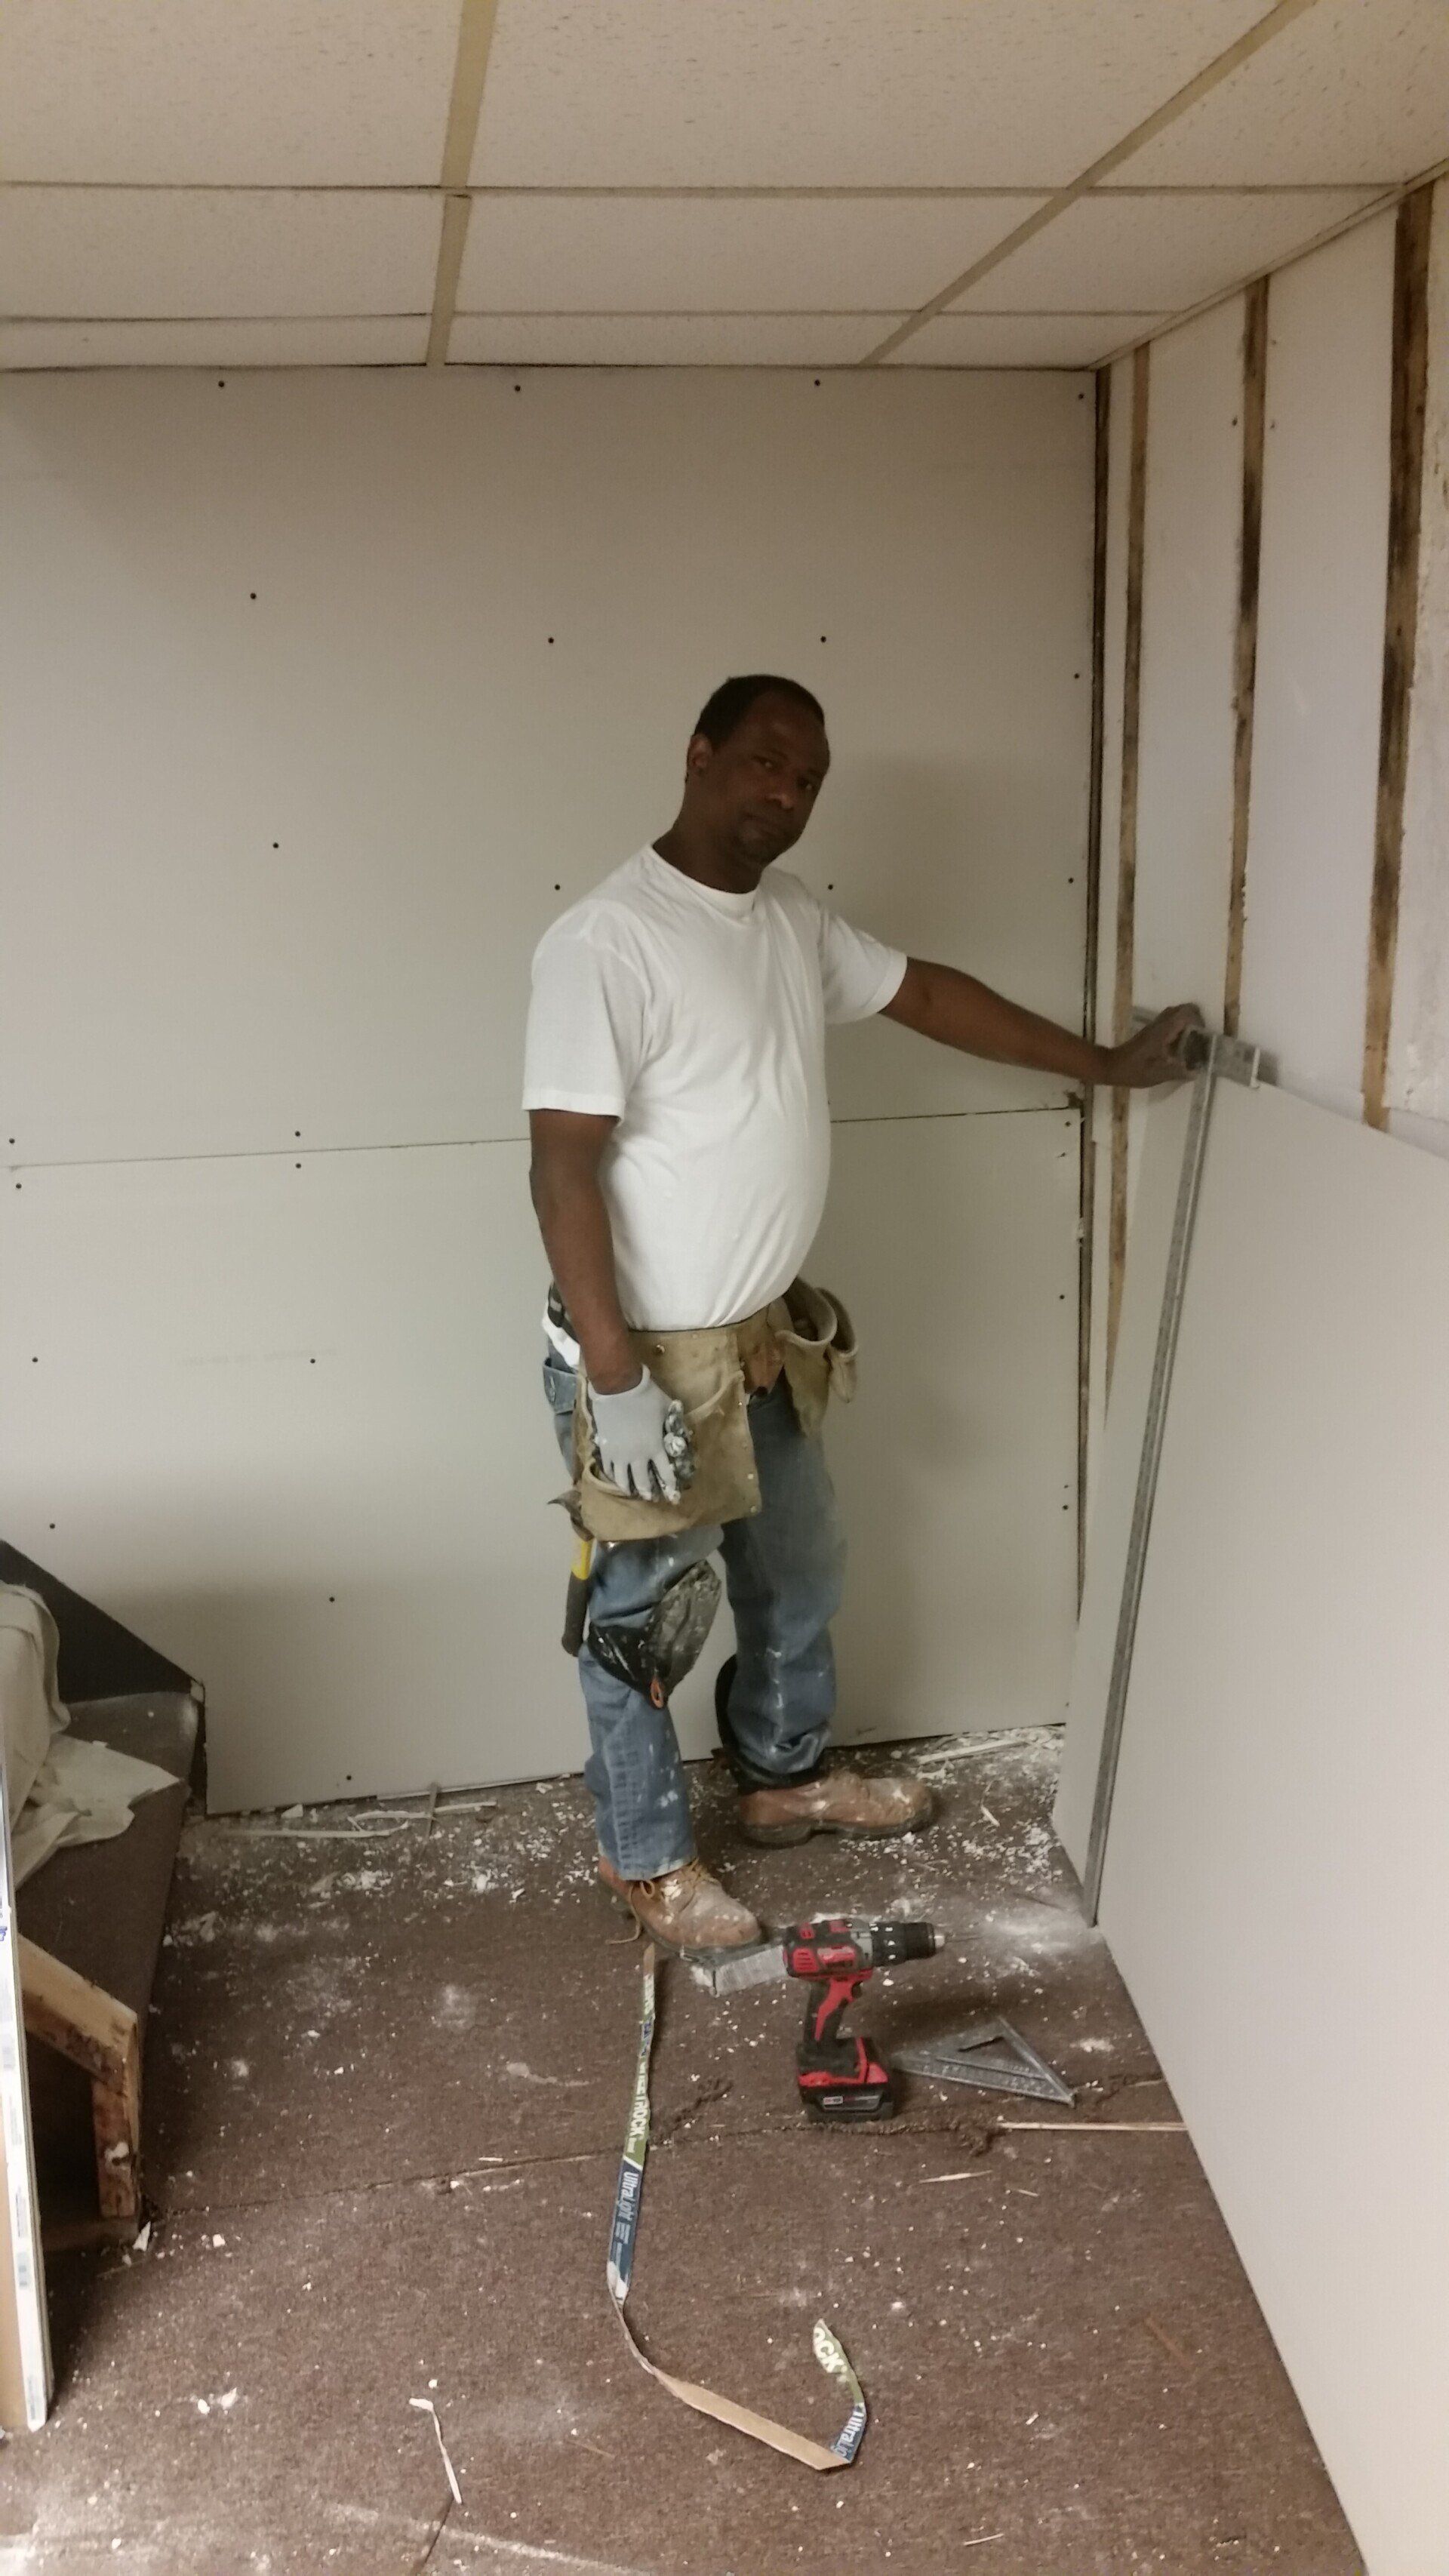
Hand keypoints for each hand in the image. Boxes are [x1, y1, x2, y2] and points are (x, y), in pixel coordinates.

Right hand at [588, 1368, 695, 1501]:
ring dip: (628, 1488)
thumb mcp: (667, 1408)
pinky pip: (608, 1468)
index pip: (665, 1473)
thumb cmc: (646, 1396)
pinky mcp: (605, 1448)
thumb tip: (682, 1429)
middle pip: (643, 1482)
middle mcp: (638, 1456)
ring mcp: (619, 1454)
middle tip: (650, 1497)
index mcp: (655, 1447)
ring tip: (631, 1491)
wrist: (619, 1388)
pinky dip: (613, 1475)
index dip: (670, 1485)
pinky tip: (615, 1476)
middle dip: (648, 1492)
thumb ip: (674, 1422)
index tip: (673, 1496)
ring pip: (623, 1479)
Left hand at [1108, 1004, 1204, 1087]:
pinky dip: (1178, 1027)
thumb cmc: (1133, 1070)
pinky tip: (1179, 1045)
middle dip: (1195, 1019)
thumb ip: (1178, 1072)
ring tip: (1193, 1040)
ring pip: (1174, 1014)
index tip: (1203, 1035)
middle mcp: (1159, 1024)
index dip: (1198, 1020)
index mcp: (1163, 1031)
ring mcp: (1153, 1026)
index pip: (1185, 1013)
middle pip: (1182, 1009)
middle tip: (1200, 1036)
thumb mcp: (1157, 1075)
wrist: (1111, 1066)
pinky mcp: (1150, 1031)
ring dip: (1187, 1022)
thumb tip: (1195, 1072)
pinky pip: (1169, 1021)